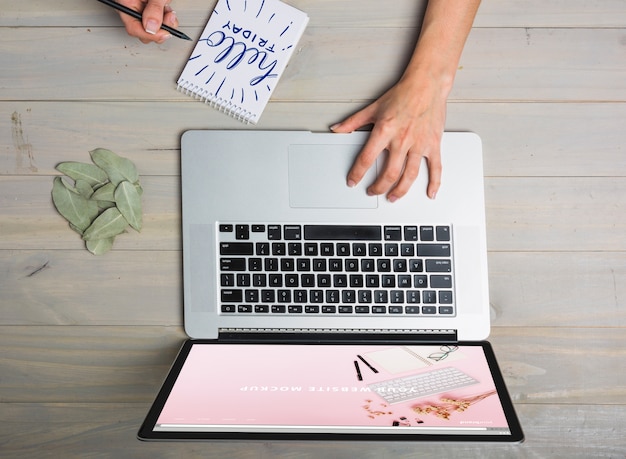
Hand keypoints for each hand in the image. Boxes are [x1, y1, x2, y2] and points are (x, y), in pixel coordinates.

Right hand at [117, 0, 178, 43]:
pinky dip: (166, 19)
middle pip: (144, 32)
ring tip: (168, 10)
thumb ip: (153, 9)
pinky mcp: (149, 10)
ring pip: (152, 29)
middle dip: (160, 29)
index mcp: (126, 3)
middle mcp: (132, 9)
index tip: (164, 33)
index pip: (134, 28)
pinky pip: (158, 22)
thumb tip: (151, 28)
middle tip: (169, 18)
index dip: (149, 35)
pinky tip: (167, 9)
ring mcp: (140, 10)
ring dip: (165, 23)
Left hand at [331, 75, 445, 201]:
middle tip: (373, 191)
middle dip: (378, 187)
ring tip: (393, 197)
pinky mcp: (433, 144)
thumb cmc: (403, 94)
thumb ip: (353, 122)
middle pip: (389, 173)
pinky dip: (434, 182)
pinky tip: (430, 193)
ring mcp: (419, 144)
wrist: (427, 84)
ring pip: (409, 175)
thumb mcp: (373, 108)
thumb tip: (337, 129)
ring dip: (400, 190)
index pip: (366, 159)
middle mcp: (402, 140)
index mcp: (385, 131)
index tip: (353, 182)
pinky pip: (435, 167)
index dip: (357, 174)